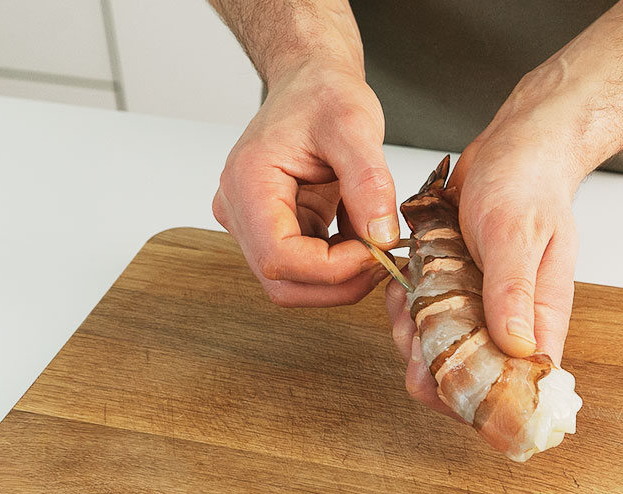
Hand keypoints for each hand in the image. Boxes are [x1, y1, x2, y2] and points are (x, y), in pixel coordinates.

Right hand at [212, 64, 398, 306]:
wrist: (310, 82)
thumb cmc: (322, 94)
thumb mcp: (355, 125)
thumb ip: (369, 181)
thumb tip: (382, 238)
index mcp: (247, 183)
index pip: (279, 257)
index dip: (332, 268)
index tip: (377, 250)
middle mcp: (238, 209)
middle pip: (282, 282)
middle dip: (338, 282)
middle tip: (384, 259)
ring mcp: (251, 224)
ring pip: (293, 283)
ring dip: (340, 276)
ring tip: (375, 241)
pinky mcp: (271, 229)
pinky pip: (304, 268)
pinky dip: (338, 263)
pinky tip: (361, 236)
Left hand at [386, 60, 586, 412]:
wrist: (516, 148)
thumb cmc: (530, 185)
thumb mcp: (517, 233)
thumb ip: (514, 291)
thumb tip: (517, 347)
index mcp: (541, 322)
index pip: (518, 389)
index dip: (482, 402)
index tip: (445, 385)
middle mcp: (513, 325)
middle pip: (470, 379)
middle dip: (431, 364)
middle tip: (414, 328)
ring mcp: (483, 310)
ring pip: (440, 352)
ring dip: (412, 333)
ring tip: (408, 296)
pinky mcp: (459, 294)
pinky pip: (426, 319)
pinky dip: (407, 308)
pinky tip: (406, 282)